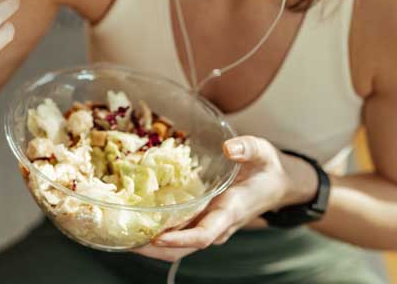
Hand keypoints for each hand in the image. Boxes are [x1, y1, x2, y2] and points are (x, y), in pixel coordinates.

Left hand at [132, 136, 317, 261]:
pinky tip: (135, 220)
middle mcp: (217, 224)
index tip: (158, 238)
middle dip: (153, 249)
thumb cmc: (267, 169)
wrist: (276, 185)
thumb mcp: (263, 152)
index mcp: (230, 211)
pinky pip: (178, 234)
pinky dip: (157, 232)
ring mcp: (209, 225)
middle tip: (122, 238)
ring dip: (151, 244)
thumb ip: (248, 148)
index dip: (180, 240)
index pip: (204, 234)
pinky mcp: (202, 220)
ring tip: (121, 233)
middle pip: (183, 248)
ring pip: (178, 246)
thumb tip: (228, 148)